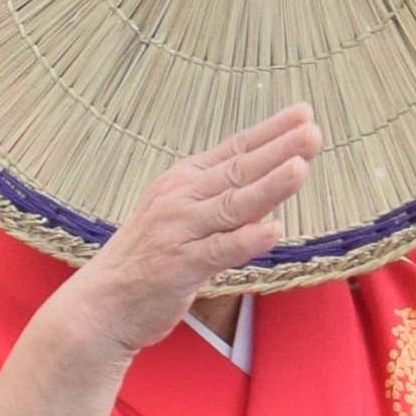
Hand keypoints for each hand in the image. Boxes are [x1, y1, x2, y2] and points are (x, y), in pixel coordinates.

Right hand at [46, 107, 326, 359]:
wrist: (102, 304)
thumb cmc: (148, 258)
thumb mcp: (182, 217)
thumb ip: (224, 201)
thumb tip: (272, 187)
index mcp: (183, 181)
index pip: (235, 149)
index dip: (271, 131)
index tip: (304, 112)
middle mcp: (180, 198)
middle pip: (238, 170)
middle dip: (279, 149)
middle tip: (313, 130)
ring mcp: (179, 231)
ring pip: (233, 205)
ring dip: (269, 186)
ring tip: (301, 166)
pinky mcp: (179, 266)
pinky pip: (219, 250)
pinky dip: (246, 240)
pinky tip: (274, 231)